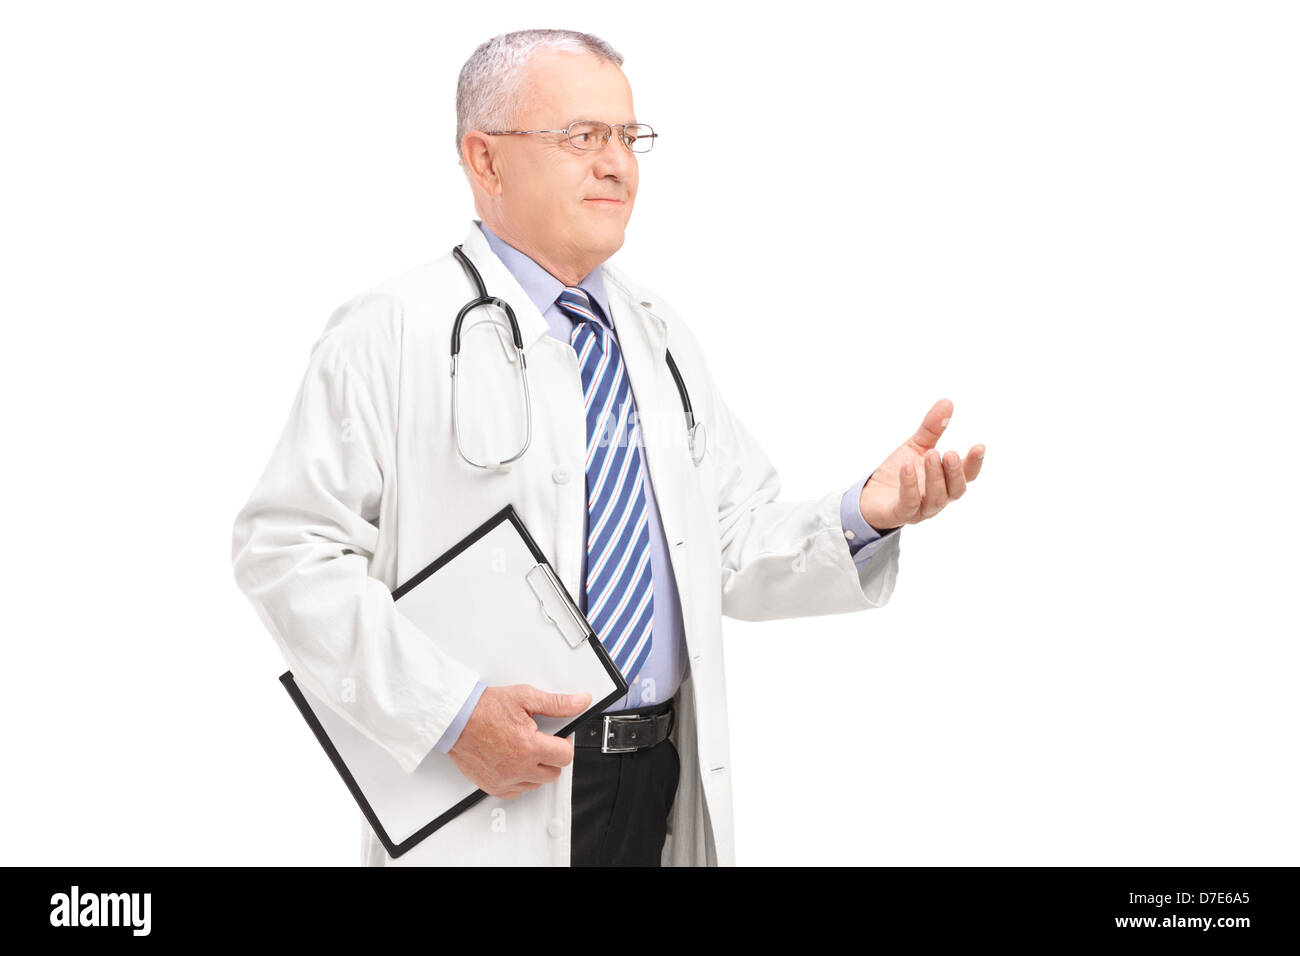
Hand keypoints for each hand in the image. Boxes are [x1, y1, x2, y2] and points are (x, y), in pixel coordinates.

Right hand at [448, 684, 591, 799]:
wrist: (455, 719)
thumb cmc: (484, 708)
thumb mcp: (525, 697)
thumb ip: (557, 703)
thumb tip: (580, 702)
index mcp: (529, 746)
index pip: (565, 756)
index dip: (564, 743)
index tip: (557, 737)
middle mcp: (518, 767)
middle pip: (554, 772)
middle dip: (552, 756)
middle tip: (540, 741)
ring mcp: (505, 780)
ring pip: (537, 784)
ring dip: (536, 769)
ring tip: (524, 749)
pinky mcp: (494, 787)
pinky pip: (518, 792)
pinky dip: (520, 779)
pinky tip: (514, 761)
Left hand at [859, 398, 984, 531]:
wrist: (870, 495)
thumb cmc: (900, 472)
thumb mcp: (916, 446)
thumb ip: (932, 428)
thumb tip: (947, 402)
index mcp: (945, 481)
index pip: (967, 475)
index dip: (974, 463)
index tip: (979, 446)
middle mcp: (937, 497)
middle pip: (955, 490)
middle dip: (954, 471)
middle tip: (950, 452)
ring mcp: (921, 509)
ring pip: (936, 499)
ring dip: (935, 477)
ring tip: (931, 454)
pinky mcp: (900, 514)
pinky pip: (908, 502)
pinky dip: (910, 485)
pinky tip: (907, 467)